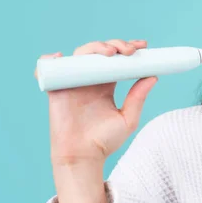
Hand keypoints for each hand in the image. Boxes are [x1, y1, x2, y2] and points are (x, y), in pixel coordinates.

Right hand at [35, 39, 157, 167]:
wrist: (84, 157)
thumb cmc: (105, 141)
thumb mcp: (128, 118)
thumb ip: (138, 98)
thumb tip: (153, 76)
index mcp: (106, 84)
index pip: (117, 59)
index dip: (127, 48)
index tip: (142, 46)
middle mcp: (89, 80)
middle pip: (99, 53)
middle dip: (116, 44)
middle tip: (129, 50)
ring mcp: (72, 83)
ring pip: (79, 56)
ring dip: (93, 47)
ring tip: (109, 52)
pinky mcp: (56, 90)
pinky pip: (48, 71)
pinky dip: (49, 61)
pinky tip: (60, 57)